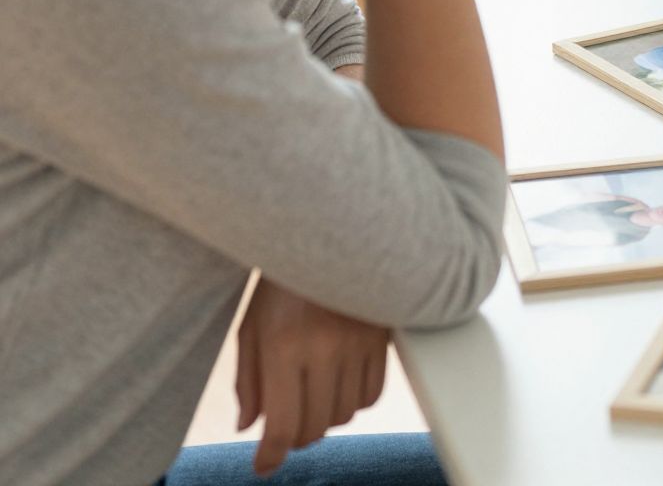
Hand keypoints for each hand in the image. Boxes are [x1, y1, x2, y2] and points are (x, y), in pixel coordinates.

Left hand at [235, 279, 389, 475]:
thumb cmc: (283, 279)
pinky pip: (372, 394)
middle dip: (295, 437)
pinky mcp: (382, 338)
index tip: (263, 467)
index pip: (281, 424)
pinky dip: (354, 402)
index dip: (270, 456)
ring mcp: (359, 343)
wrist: (332, 230)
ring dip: (325, 418)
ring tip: (311, 400)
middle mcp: (325, 348)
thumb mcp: (252, 326)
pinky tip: (338, 385)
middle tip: (284, 428)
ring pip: (345, 415)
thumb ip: (248, 380)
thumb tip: (249, 427)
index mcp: (284, 346)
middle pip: (315, 426)